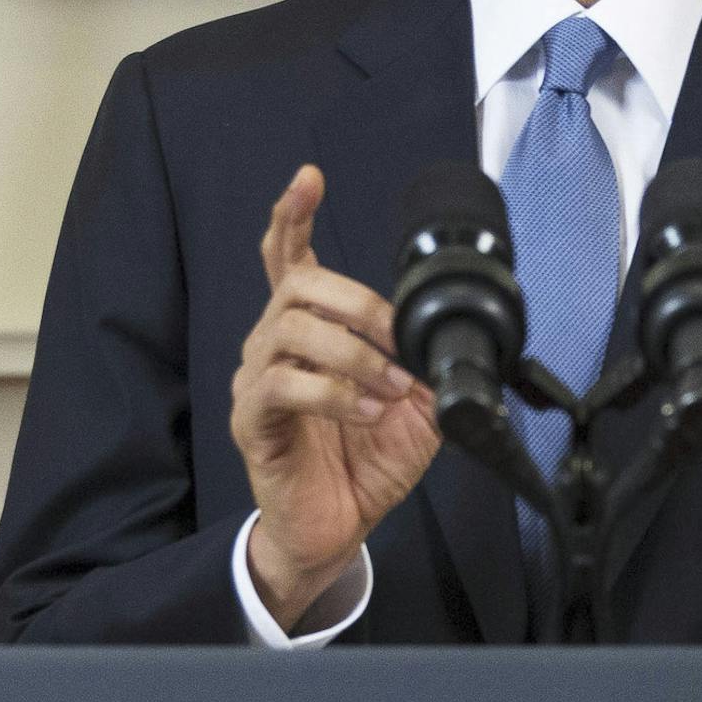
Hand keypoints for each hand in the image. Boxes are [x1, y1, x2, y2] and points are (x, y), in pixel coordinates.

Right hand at [230, 164, 440, 628]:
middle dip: (360, 303)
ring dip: (355, 355)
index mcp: (310, 329)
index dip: (293, 214)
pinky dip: (336, 393)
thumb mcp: (416, 404)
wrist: (339, 525)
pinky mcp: (252, 419)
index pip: (287, 257)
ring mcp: (257, 380)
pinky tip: (366, 411)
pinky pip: (285, 385)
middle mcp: (274, 344)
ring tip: (389, 389)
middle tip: (399, 339)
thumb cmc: (366, 458)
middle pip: (299, 285)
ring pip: (293, 330)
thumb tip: (449, 332)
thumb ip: (425, 362)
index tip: (309, 176)